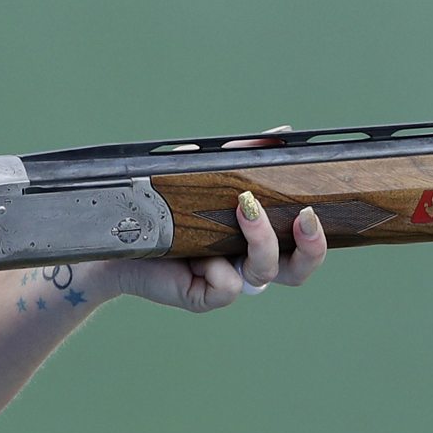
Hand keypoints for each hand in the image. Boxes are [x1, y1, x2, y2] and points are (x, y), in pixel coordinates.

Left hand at [101, 125, 327, 311]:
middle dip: (312, 247)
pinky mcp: (205, 298)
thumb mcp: (203, 174)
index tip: (316, 206)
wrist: (116, 234)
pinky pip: (228, 287)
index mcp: (255, 238)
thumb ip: (239, 157)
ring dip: (263, 242)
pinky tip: (194, 255)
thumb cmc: (162, 204)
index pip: (301, 243)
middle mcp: (246, 263)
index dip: (317, 232)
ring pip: (265, 275)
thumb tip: (281, 134)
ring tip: (244, 209)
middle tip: (305, 218)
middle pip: (299, 270)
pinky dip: (216, 267)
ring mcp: (227, 282)